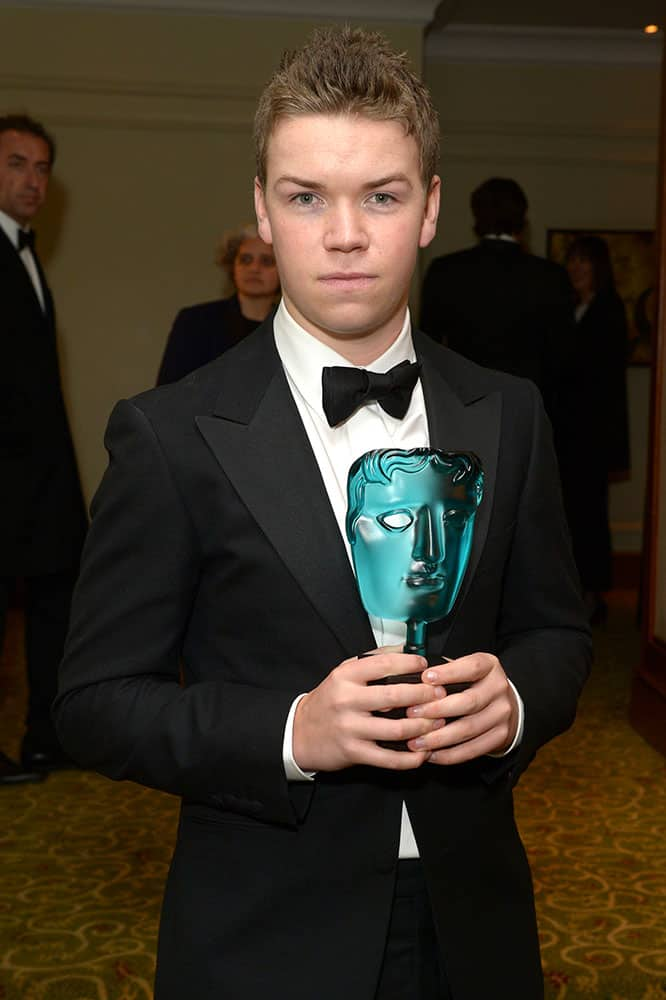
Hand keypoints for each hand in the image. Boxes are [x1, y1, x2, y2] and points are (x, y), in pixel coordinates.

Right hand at [293, 649, 445, 772]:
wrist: (300, 732)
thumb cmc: (329, 701)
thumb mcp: (343, 674)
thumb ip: (373, 662)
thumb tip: (405, 651)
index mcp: (345, 676)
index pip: (384, 664)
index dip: (410, 664)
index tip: (426, 666)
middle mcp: (347, 700)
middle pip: (395, 696)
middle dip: (425, 695)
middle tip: (441, 694)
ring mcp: (350, 728)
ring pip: (397, 729)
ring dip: (424, 727)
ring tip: (439, 723)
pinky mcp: (354, 752)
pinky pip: (389, 758)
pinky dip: (411, 757)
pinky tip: (423, 752)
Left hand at [404, 653, 518, 763]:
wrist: (504, 703)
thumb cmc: (475, 683)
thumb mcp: (464, 668)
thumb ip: (443, 671)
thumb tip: (412, 677)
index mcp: (489, 666)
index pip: (471, 668)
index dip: (448, 673)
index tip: (425, 678)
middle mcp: (498, 689)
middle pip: (468, 702)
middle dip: (436, 709)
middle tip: (412, 713)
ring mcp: (502, 714)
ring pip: (468, 729)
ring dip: (438, 738)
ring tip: (416, 741)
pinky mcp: (500, 736)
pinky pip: (472, 749)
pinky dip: (449, 754)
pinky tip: (431, 753)